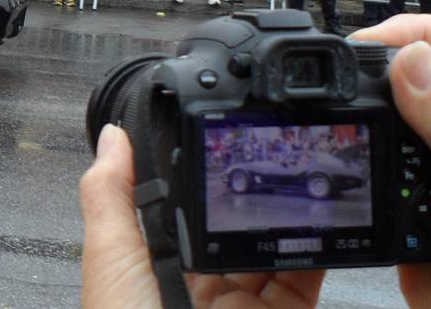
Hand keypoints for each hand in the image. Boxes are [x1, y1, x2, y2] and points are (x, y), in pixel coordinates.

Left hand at [82, 125, 324, 306]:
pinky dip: (314, 261)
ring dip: (286, 227)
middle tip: (270, 160)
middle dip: (251, 204)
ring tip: (299, 186)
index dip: (199, 185)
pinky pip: (300, 287)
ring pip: (272, 260)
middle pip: (232, 238)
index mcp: (154, 272)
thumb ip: (111, 196)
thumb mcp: (110, 260)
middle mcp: (199, 294)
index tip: (218, 143)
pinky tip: (320, 233)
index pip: (182, 218)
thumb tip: (112, 136)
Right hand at [352, 15, 430, 308]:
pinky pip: (379, 162)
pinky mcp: (417, 197)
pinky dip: (360, 159)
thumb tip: (411, 59)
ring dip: (367, 116)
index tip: (370, 45)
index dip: (420, 32)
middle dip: (382, 70)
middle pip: (424, 71)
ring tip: (332, 111)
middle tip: (339, 75)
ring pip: (395, 115)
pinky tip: (346, 157)